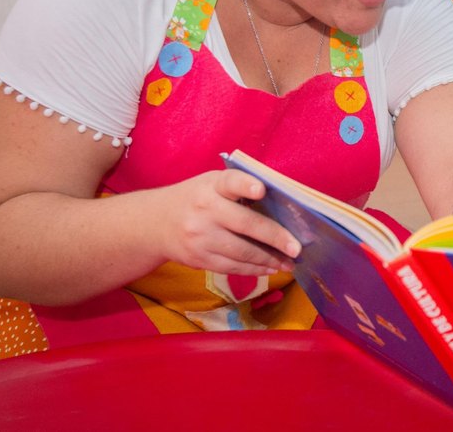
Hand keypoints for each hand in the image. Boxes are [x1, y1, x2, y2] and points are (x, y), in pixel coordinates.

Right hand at [157, 169, 300, 275]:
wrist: (154, 224)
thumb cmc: (196, 198)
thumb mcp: (212, 184)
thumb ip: (240, 189)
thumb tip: (283, 206)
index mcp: (212, 186)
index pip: (230, 182)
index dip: (246, 186)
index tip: (262, 190)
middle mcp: (205, 210)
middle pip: (245, 224)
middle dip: (275, 237)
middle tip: (297, 248)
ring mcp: (200, 238)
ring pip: (242, 252)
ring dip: (270, 259)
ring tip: (289, 262)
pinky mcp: (199, 259)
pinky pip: (233, 267)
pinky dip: (254, 269)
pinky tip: (270, 268)